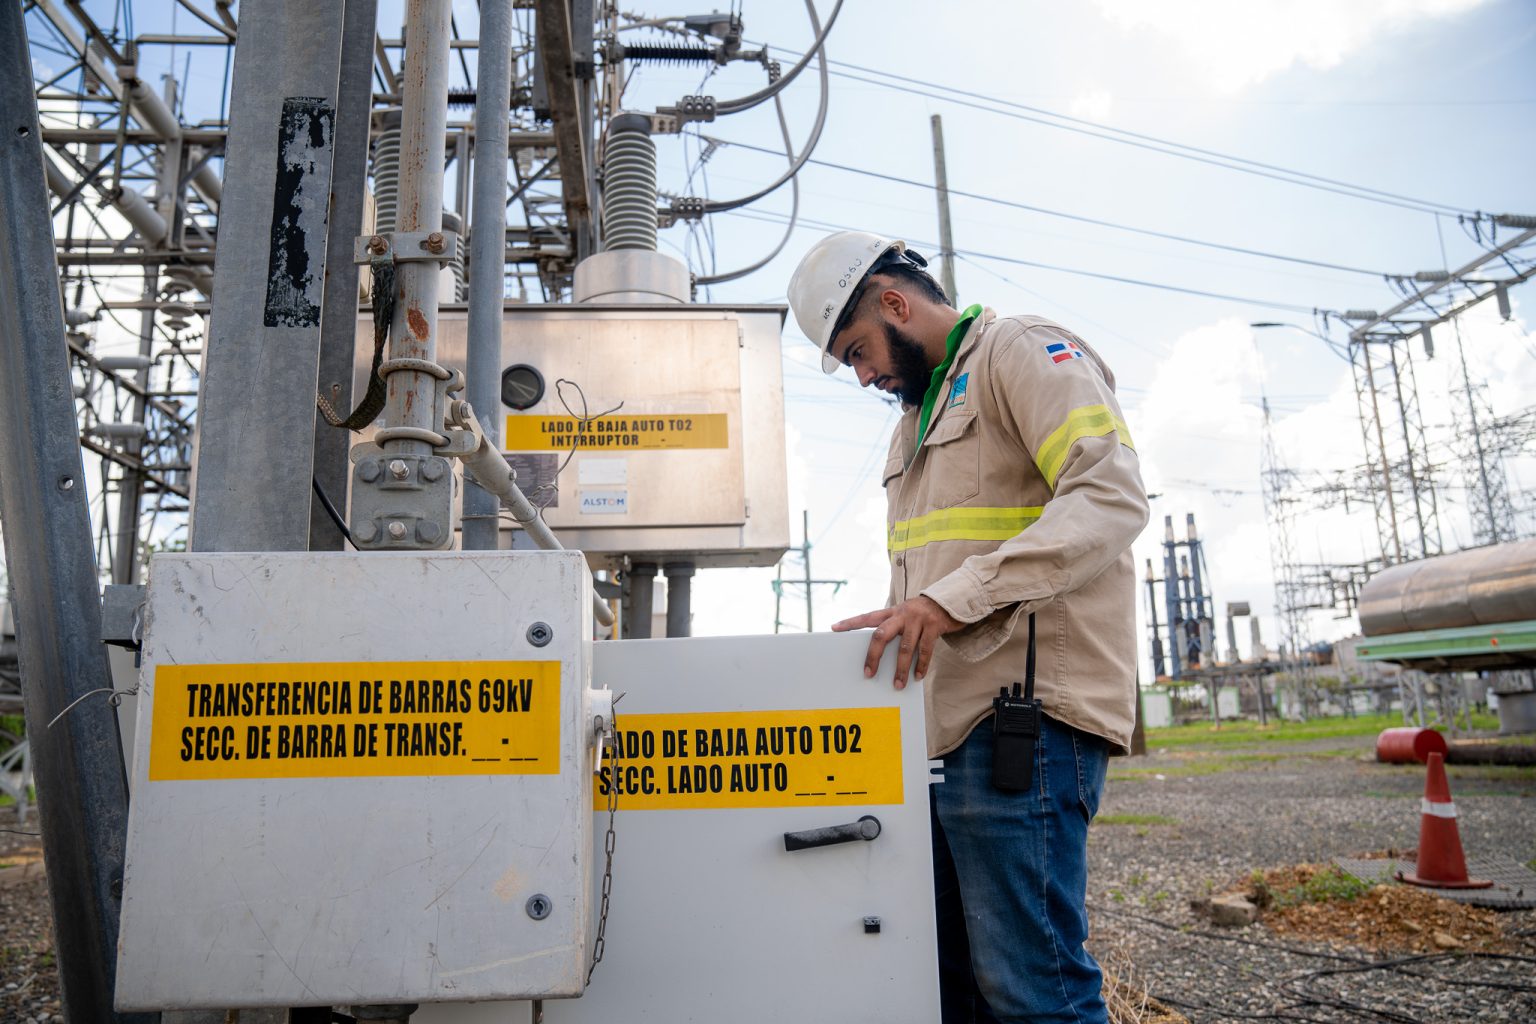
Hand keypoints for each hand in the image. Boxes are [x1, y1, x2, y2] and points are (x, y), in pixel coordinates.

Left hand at [831, 596, 963, 687]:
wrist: (947, 603)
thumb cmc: (919, 615)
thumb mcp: (903, 616)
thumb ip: (891, 628)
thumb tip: (877, 654)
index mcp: (891, 612)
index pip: (867, 617)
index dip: (850, 622)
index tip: (834, 628)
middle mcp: (902, 614)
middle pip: (881, 635)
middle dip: (874, 656)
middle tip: (868, 674)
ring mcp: (918, 619)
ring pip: (905, 647)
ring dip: (900, 669)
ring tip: (897, 684)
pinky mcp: (934, 626)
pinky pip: (925, 650)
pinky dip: (921, 665)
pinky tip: (917, 676)